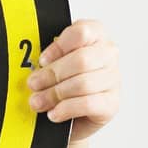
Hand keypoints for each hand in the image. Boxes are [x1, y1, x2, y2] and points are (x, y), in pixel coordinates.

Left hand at [27, 17, 119, 145]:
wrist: (72, 115)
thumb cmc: (63, 82)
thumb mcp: (54, 63)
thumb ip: (48, 59)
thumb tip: (34, 68)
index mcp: (95, 35)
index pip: (81, 32)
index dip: (58, 47)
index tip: (42, 61)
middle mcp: (108, 55)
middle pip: (81, 60)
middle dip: (52, 74)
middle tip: (33, 84)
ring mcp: (113, 79)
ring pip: (83, 83)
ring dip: (55, 94)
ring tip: (39, 102)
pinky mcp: (111, 103)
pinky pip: (88, 104)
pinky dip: (66, 109)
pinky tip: (54, 112)